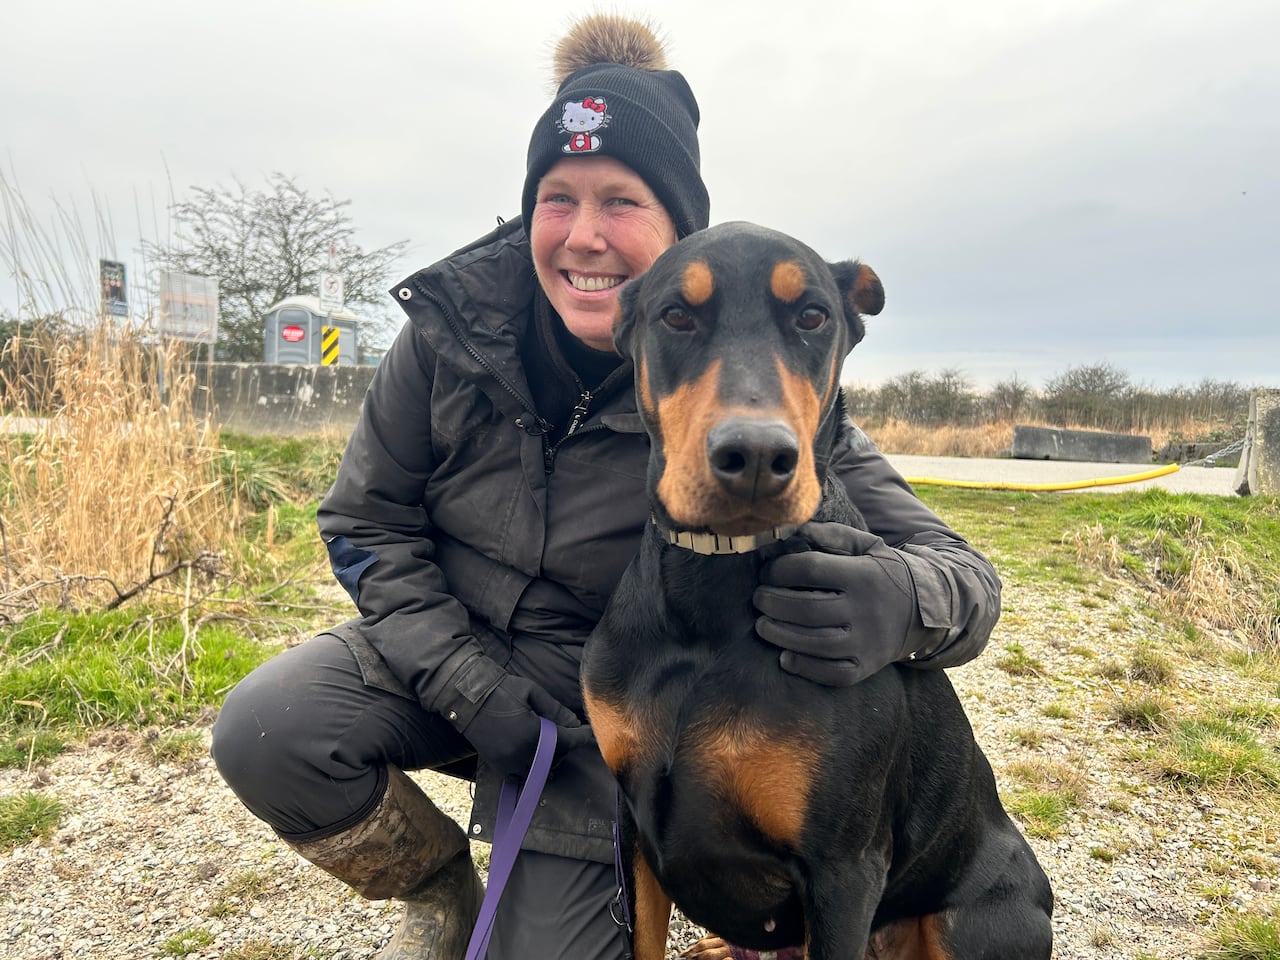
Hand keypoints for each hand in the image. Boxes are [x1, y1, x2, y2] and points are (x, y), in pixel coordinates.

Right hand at [457, 672, 594, 780]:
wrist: (466, 697)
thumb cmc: (501, 689)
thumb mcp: (531, 692)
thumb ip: (554, 709)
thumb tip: (573, 721)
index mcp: (533, 733)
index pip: (567, 741)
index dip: (582, 737)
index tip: (590, 733)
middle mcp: (522, 752)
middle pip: (557, 758)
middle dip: (566, 745)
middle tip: (567, 730)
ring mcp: (509, 762)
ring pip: (541, 770)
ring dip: (550, 758)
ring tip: (550, 741)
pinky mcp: (498, 765)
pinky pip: (522, 774)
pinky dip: (532, 767)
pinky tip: (534, 752)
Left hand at [753, 522, 916, 685]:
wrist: (927, 610)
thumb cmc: (885, 573)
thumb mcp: (867, 545)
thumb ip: (832, 534)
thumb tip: (795, 528)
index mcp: (864, 576)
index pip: (811, 570)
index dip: (780, 570)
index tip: (767, 572)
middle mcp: (866, 611)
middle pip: (806, 609)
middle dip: (772, 603)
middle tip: (758, 598)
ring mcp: (867, 643)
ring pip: (814, 643)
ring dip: (779, 634)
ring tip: (763, 624)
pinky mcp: (866, 667)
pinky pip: (831, 674)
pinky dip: (804, 667)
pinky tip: (785, 656)